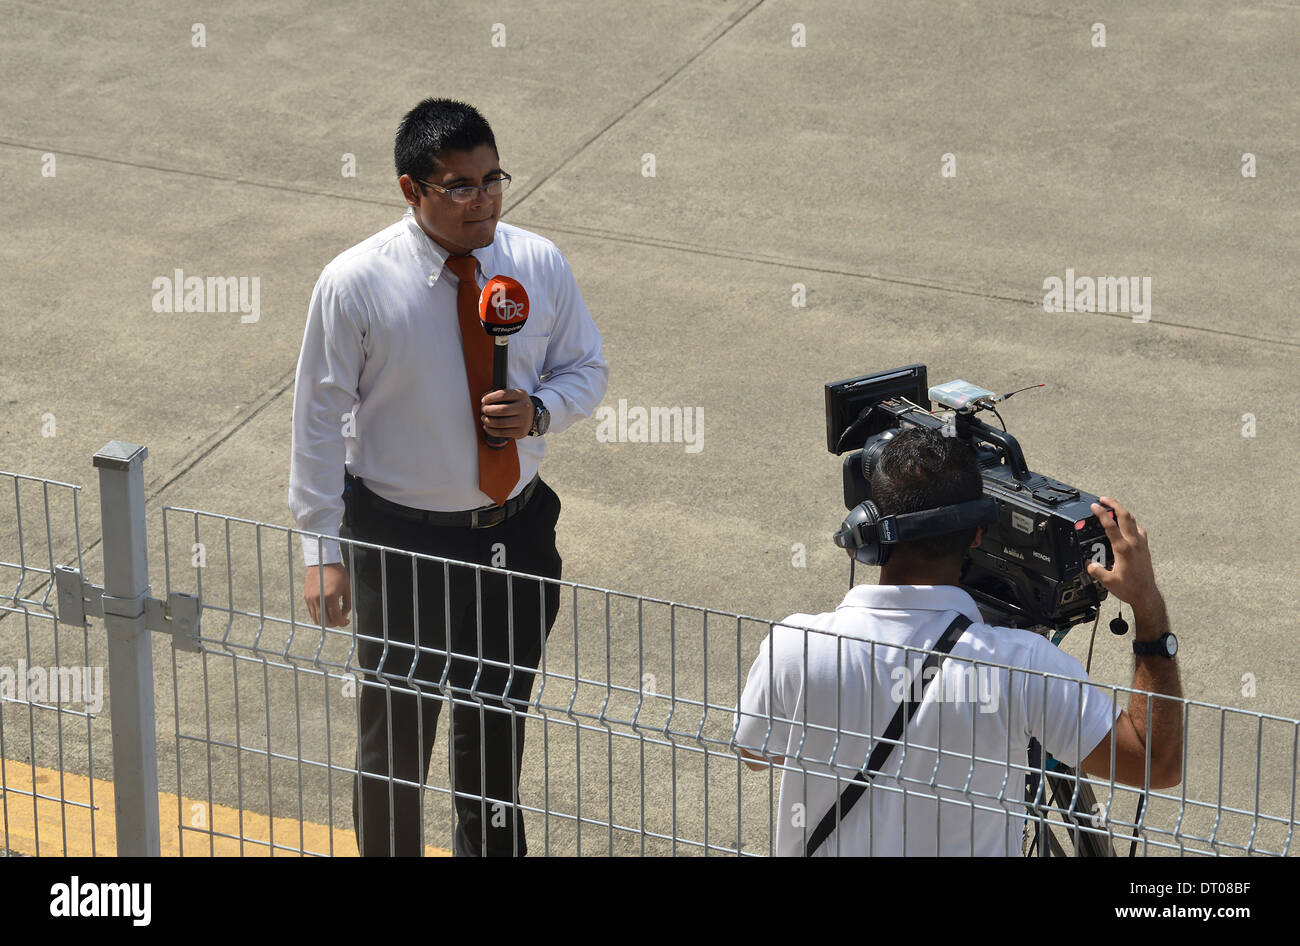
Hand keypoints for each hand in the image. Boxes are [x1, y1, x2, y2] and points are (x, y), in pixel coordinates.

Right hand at [304, 563, 351, 626]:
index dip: (342, 623)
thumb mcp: (347, 587)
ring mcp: (310, 598)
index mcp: (330, 596)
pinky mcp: (306, 597)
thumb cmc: (337, 572)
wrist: (322, 561)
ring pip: (316, 618)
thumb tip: (344, 616)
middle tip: (340, 620)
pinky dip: (319, 615)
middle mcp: (318, 599)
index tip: (346, 622)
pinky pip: (312, 611)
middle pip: (325, 621)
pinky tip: (326, 610)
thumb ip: (347, 603)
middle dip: (334, 624)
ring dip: (326, 621)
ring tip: (333, 616)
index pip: (335, 617)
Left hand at [481, 388, 533, 439]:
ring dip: (488, 421)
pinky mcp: (520, 432)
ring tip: (484, 418)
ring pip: (500, 423)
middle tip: (483, 410)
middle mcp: (524, 407)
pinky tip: (487, 427)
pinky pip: (502, 433)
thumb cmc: (517, 404)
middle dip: (488, 410)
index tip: (484, 400)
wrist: (533, 416)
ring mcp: (523, 421)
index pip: (503, 395)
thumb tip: (484, 400)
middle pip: (502, 410)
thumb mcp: (513, 395)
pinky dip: (491, 431)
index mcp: (521, 395)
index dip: (490, 397)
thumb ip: (500, 395)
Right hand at [1086, 496, 1161, 616]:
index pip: (1110, 525)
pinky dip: (1131, 523)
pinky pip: (1139, 529)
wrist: (1146, 595)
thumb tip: (1089, 564)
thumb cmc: (1130, 588)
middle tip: (1104, 499)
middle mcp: (1134, 543)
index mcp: (1123, 549)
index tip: (1095, 506)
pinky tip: (1128, 525)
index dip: (1101, 513)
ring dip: (1123, 511)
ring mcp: (1141, 544)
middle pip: (1125, 516)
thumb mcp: (1107, 581)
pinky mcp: (1145, 548)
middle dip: (1114, 504)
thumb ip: (1096, 570)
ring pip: (1133, 521)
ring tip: (1114, 508)